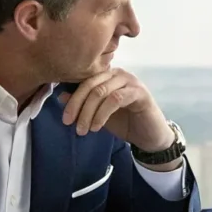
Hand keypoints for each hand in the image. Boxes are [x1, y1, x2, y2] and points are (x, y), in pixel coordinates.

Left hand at [59, 68, 173, 150]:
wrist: (149, 137)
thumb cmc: (125, 123)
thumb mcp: (98, 115)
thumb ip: (84, 105)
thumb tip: (61, 96)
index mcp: (107, 76)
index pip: (84, 82)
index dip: (72, 100)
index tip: (65, 119)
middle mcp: (118, 74)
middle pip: (91, 85)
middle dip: (78, 106)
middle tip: (71, 125)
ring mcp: (130, 81)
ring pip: (101, 91)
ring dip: (89, 113)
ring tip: (83, 130)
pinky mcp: (140, 92)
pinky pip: (115, 99)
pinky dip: (102, 114)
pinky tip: (97, 127)